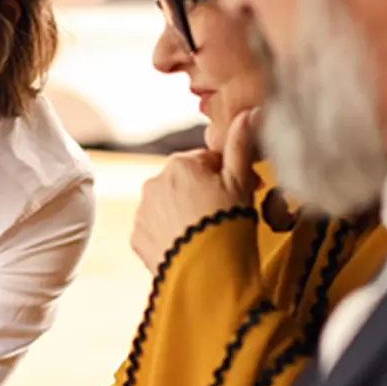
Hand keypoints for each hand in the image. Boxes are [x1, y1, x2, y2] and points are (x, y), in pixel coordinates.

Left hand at [131, 109, 257, 275]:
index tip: (243, 190)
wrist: (207, 273)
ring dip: (183, 213)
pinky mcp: (137, 237)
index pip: (206, 161)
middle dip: (203, 193)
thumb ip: (241, 145)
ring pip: (167, 206)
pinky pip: (155, 230)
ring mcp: (142, 211)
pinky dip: (169, 234)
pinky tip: (188, 246)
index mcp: (180, 165)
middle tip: (226, 214)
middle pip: (184, 183)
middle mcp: (153, 183)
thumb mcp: (241, 182)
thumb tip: (250, 112)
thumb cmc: (229, 223)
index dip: (228, 175)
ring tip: (206, 233)